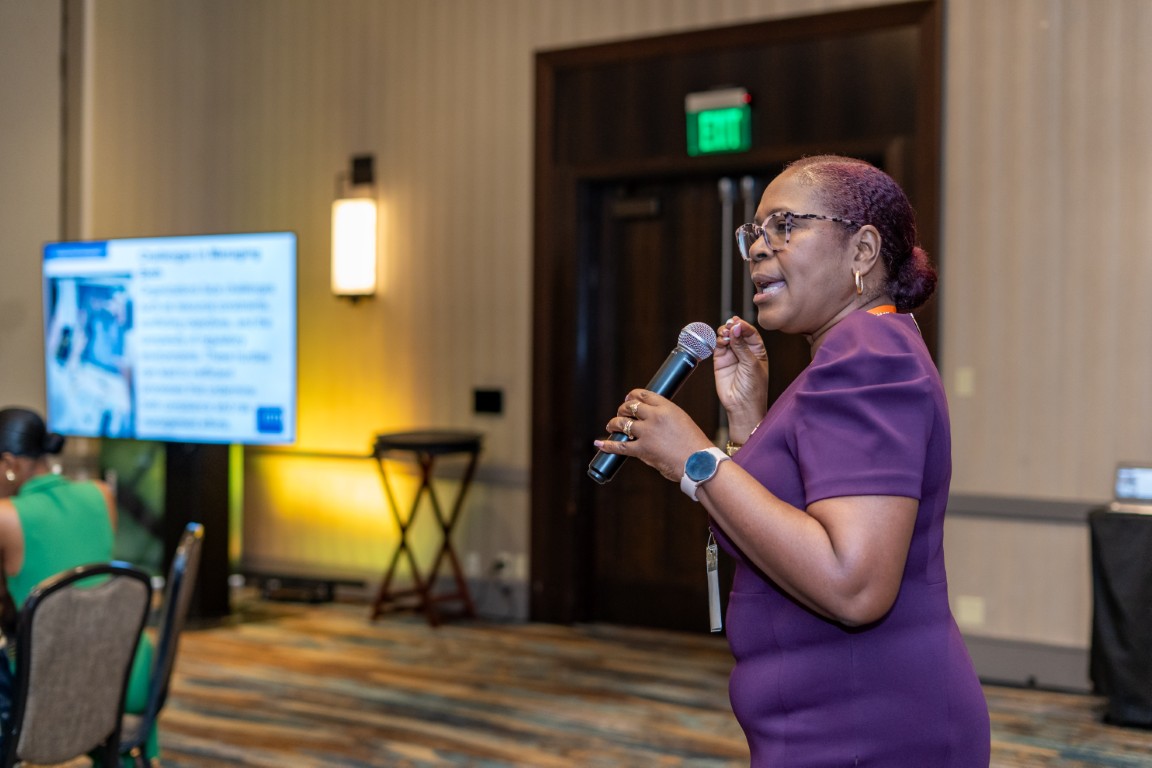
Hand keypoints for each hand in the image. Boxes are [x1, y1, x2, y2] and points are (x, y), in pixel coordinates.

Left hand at [594, 390, 713, 482]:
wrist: (700, 463)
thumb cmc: (695, 445)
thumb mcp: (682, 422)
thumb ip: (665, 418)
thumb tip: (650, 421)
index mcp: (667, 408)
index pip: (644, 395)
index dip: (633, 395)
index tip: (629, 397)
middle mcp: (655, 417)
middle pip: (630, 407)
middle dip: (622, 409)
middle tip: (621, 414)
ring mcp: (647, 433)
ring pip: (622, 423)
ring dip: (613, 423)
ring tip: (611, 425)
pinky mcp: (642, 450)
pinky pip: (619, 446)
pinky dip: (607, 445)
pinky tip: (600, 443)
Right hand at [714, 316, 768, 437]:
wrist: (742, 406)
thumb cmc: (753, 387)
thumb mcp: (751, 364)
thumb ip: (742, 345)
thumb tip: (735, 327)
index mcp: (757, 351)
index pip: (750, 332)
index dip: (743, 326)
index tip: (737, 322)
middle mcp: (744, 351)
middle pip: (737, 332)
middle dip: (732, 327)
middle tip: (729, 326)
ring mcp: (732, 356)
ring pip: (726, 337)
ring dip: (724, 333)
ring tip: (725, 335)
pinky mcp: (720, 361)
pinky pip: (717, 346)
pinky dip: (718, 341)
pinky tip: (721, 341)